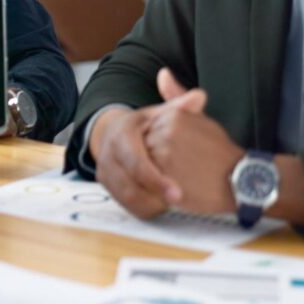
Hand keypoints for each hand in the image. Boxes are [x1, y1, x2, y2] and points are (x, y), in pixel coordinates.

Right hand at [88, 69, 202, 219]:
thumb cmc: (145, 125)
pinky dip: (144, 208)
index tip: (178, 192)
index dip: (156, 179)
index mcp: (121, 133)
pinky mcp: (106, 184)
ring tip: (173, 205)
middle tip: (179, 204)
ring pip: (126, 197)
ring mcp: (104, 169)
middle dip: (154, 196)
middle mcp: (107, 152)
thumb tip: (199, 96)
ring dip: (150, 204)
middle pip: (128, 184)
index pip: (136, 161)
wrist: (115, 132)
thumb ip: (180, 106)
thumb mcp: (160, 113)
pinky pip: (125, 204)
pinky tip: (163, 205)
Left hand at [144, 68, 242, 213]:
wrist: (242, 179)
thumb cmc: (220, 150)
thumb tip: (162, 73)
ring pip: (145, 164)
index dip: (162, 144)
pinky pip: (149, 181)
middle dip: (157, 157)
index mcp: (173, 114)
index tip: (181, 151)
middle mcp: (166, 131)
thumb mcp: (200, 118)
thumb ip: (177, 97)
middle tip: (183, 164)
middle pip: (144, 146)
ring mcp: (164, 154)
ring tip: (182, 174)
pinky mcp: (165, 177)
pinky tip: (179, 184)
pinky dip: (158, 185)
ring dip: (157, 171)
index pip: (149, 129)